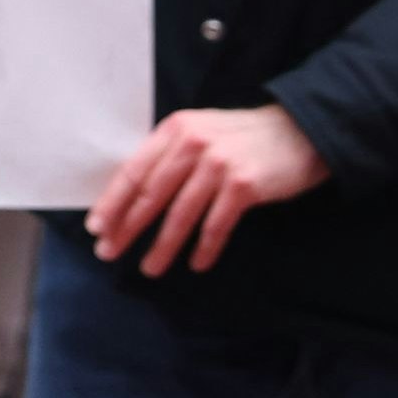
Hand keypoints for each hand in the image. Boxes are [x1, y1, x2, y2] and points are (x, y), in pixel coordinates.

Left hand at [87, 103, 329, 275]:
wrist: (301, 133)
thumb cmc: (243, 139)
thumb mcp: (200, 133)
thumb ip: (170, 155)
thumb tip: (131, 194)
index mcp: (174, 129)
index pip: (133, 171)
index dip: (112, 202)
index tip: (96, 228)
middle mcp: (192, 143)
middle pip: (150, 194)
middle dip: (127, 227)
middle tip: (109, 252)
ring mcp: (218, 164)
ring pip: (180, 214)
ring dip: (162, 245)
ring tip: (150, 268)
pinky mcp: (244, 185)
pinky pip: (216, 225)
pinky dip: (205, 247)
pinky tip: (197, 264)